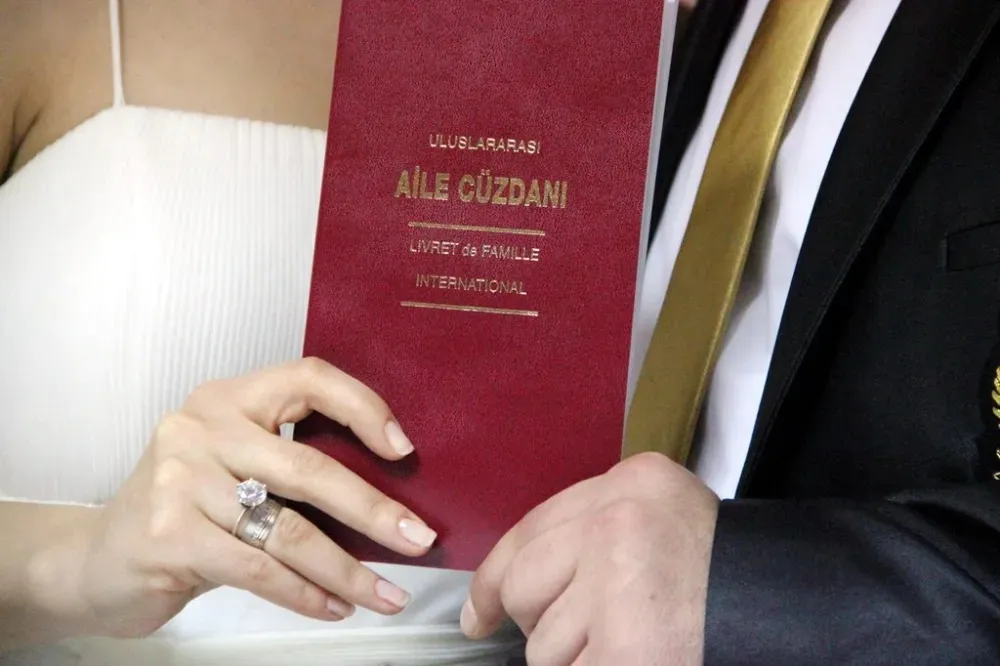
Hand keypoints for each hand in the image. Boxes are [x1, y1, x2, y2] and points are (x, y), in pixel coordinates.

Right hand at [70, 357, 435, 637]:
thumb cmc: (186, 511)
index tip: (403, 450)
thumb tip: (386, 498)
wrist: (95, 559)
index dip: (363, 407)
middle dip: (374, 511)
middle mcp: (202, 427)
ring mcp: (181, 480)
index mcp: (230, 397)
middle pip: (309, 467)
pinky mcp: (170, 535)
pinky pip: (259, 567)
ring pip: (289, 529)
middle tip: (419, 540)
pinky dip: (305, 593)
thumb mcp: (234, 466)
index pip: (308, 378)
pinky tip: (334, 606)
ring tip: (387, 594)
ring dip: (348, 569)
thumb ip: (291, 465)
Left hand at [463, 453, 718, 665]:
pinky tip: (632, 656)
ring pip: (544, 646)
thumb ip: (591, 531)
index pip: (529, 530)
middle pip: (525, 586)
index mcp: (631, 482)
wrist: (794, 608)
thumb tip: (500, 593)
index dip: (494, 580)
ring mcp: (618, 586)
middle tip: (594, 632)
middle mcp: (618, 522)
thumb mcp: (659, 519)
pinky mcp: (626, 650)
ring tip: (634, 640)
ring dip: (579, 658)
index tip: (480, 613)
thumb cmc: (723, 575)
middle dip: (542, 623)